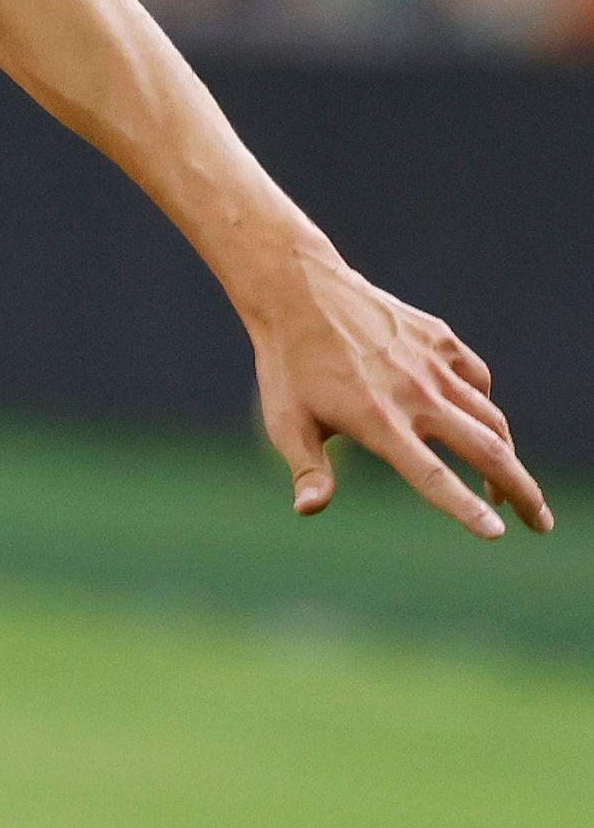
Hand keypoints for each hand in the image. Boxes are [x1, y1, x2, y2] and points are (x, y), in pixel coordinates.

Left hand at [250, 257, 548, 539]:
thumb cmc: (288, 367)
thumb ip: (308, 469)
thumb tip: (308, 510)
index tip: (499, 533)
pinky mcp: (441, 340)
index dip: (466, 508)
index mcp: (378, 421)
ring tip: (509, 488)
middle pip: (488, 451)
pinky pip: (477, 380)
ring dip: (509, 457)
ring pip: (491, 418)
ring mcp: (434, 365)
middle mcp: (416, 394)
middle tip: (541, 523)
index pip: (433, 475)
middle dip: (523, 492)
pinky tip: (479, 424)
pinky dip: (485, 406)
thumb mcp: (286, 422)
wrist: (300, 294)